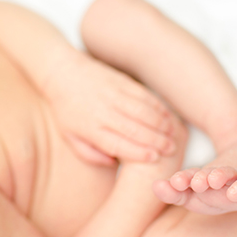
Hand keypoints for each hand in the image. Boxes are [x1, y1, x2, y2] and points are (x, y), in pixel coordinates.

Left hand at [41, 49, 178, 165]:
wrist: (63, 72)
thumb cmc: (67, 109)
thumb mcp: (70, 136)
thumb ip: (89, 154)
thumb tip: (113, 163)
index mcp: (90, 128)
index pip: (117, 144)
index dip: (138, 152)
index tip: (154, 158)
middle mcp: (103, 111)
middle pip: (134, 129)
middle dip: (156, 140)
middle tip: (171, 149)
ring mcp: (113, 95)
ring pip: (143, 111)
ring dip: (161, 124)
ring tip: (172, 134)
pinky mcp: (121, 82)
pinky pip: (144, 95)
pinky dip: (158, 106)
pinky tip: (168, 116)